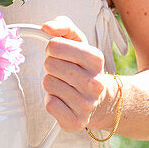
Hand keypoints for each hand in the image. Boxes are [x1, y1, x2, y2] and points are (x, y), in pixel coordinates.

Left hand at [41, 15, 112, 132]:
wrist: (101, 99)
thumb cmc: (83, 66)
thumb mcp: (78, 41)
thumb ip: (63, 25)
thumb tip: (46, 26)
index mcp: (96, 59)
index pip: (55, 46)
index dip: (53, 48)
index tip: (62, 54)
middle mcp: (95, 83)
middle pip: (50, 65)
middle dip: (51, 66)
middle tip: (63, 71)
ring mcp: (87, 104)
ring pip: (48, 84)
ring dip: (52, 83)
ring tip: (65, 85)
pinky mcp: (76, 121)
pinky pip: (50, 105)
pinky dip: (52, 101)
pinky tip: (64, 100)